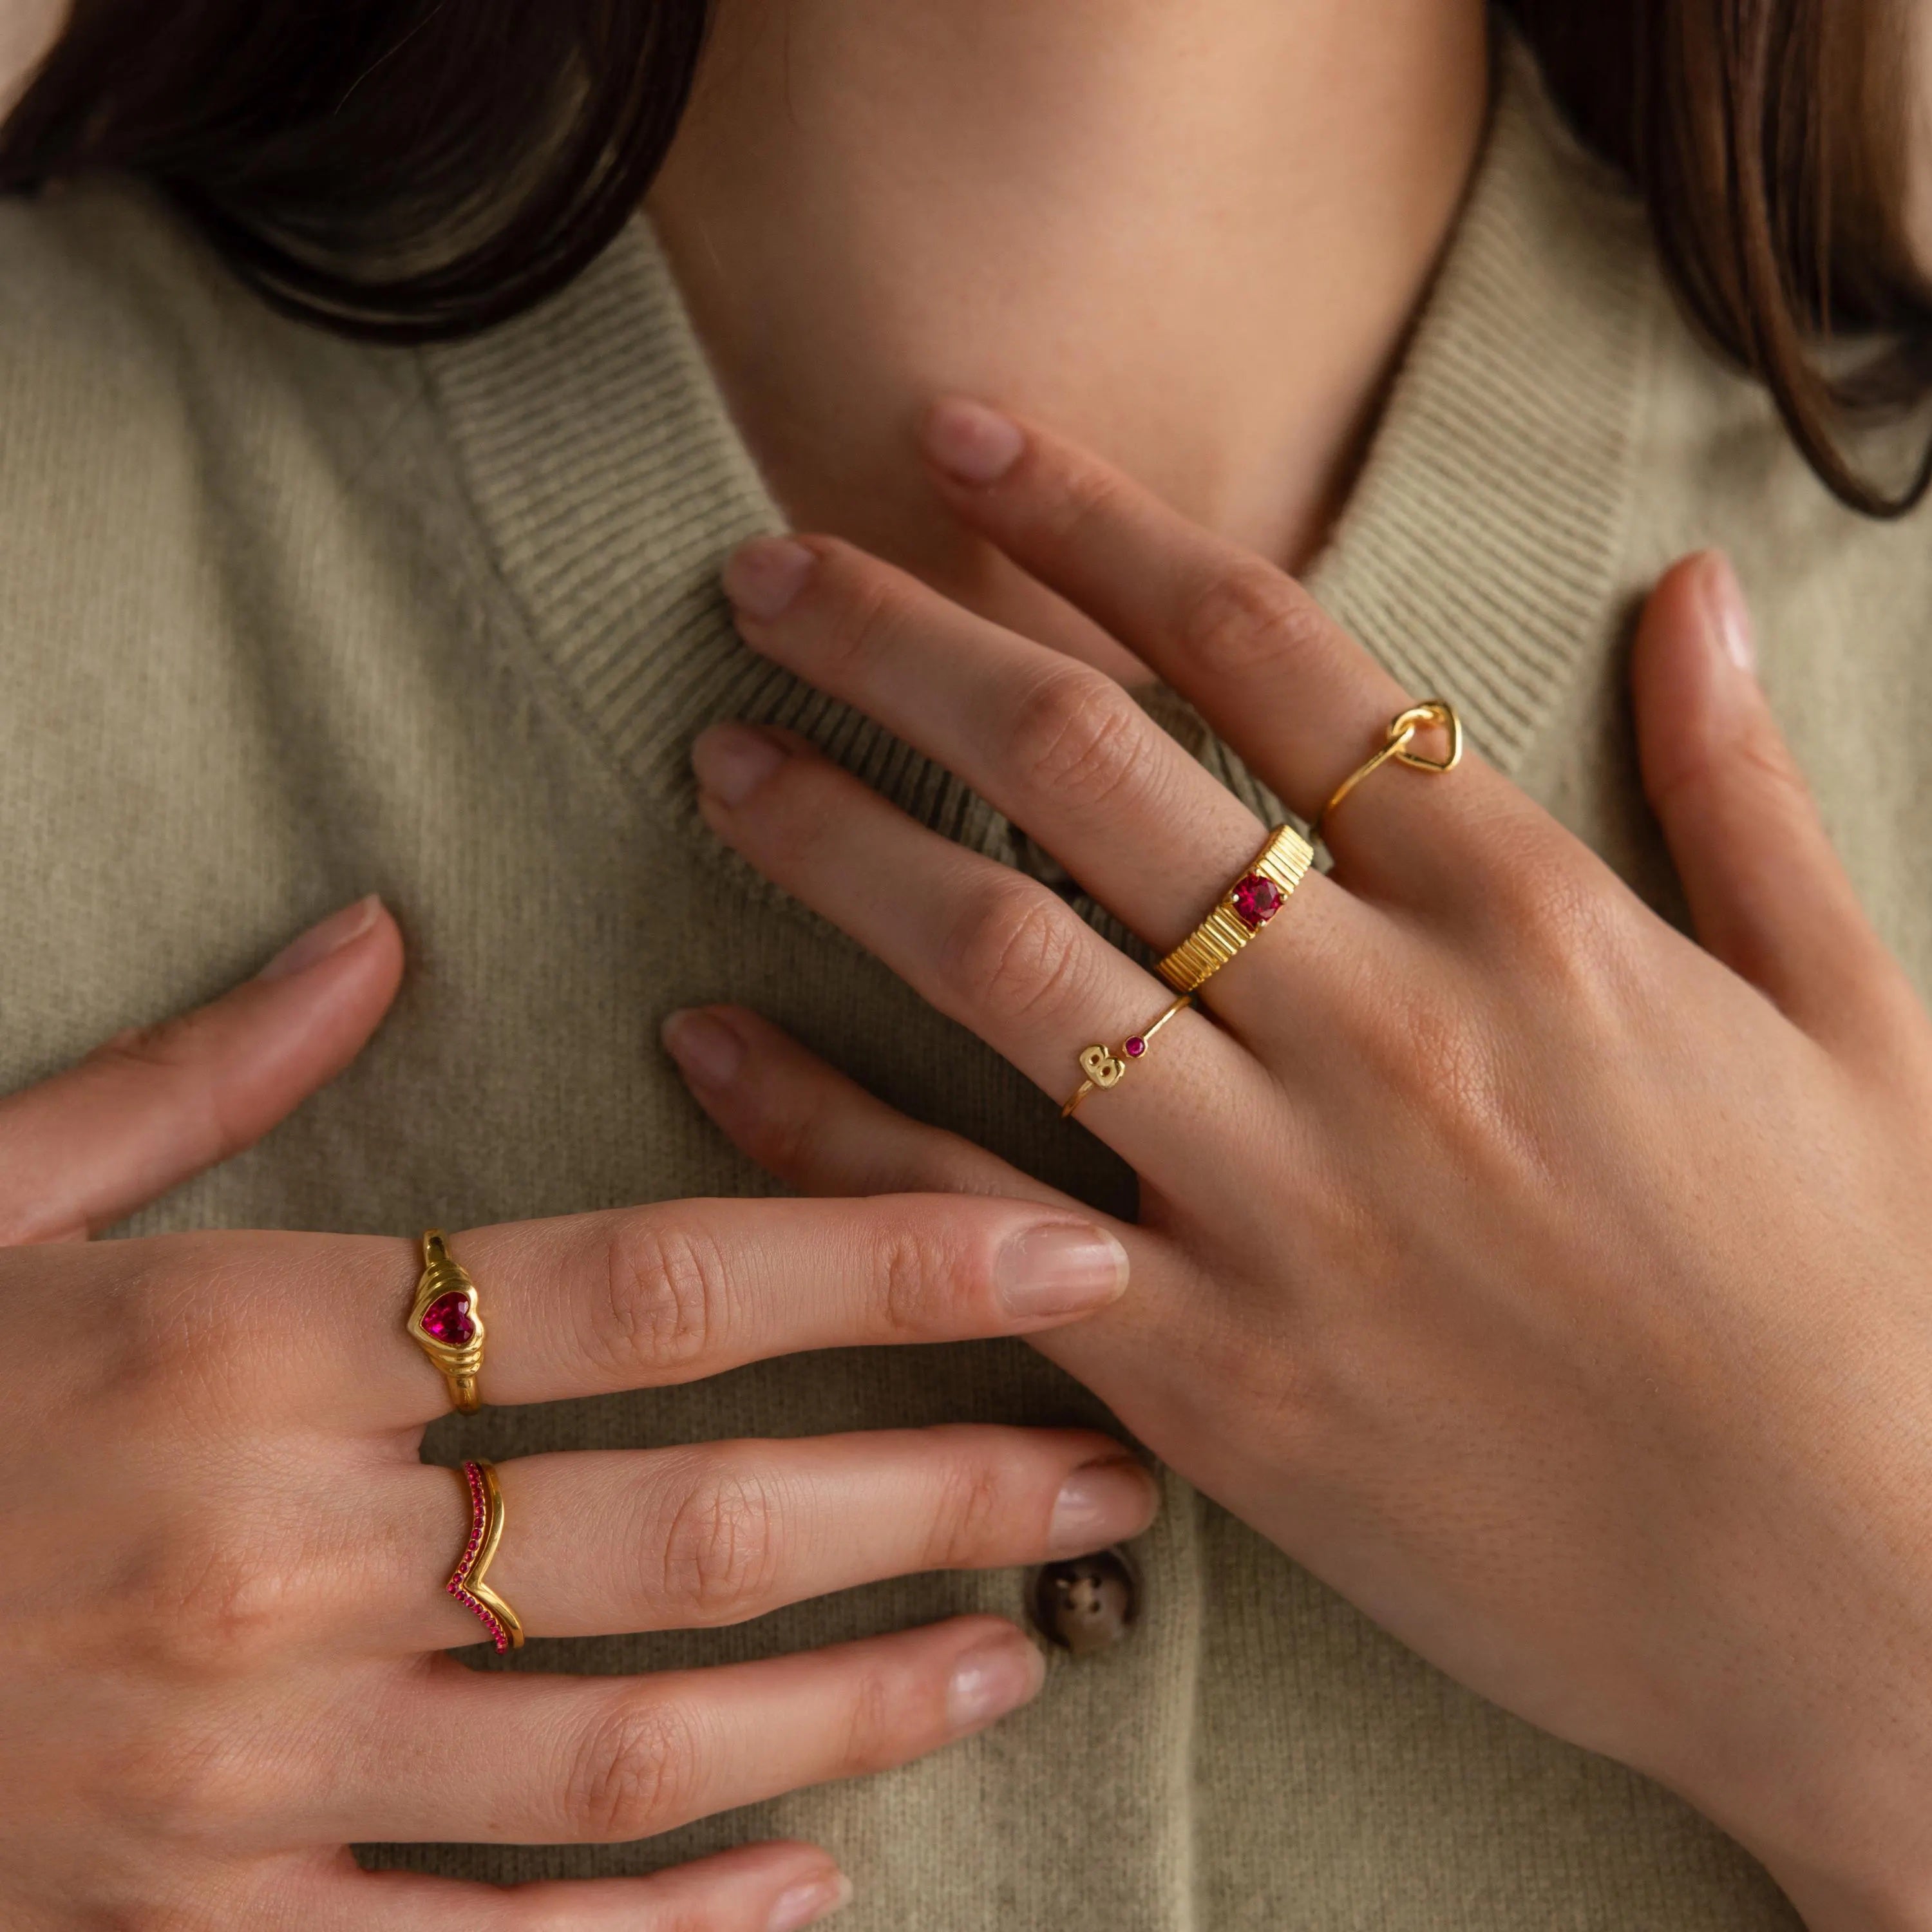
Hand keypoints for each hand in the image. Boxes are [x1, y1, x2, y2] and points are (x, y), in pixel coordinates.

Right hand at [0, 895, 1157, 1929]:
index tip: (1057, 1244)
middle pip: (691, 1525)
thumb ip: (198, 1074)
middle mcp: (277, 1556)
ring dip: (855, 1706)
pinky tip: (816, 1890)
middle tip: (1112, 1473)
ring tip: (1025, 1655)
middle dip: (936, 1495)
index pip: (648, 1285)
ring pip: (628, 1754)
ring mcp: (240, 1775)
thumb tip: (373, 932)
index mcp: (247, 1342)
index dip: (879, 1253)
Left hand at [678, 400, 1931, 1931]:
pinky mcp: (1211, 1373)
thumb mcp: (1856, 1020)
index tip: (958, 438)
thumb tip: (1693, 592)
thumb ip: (1741, 795)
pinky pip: (962, 1223)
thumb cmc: (1872, 1304)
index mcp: (1529, 915)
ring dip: (835, 840)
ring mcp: (1282, 1201)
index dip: (1090, 519)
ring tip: (719, 755)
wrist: (1864, 1602)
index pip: (1264, 648)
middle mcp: (1380, 1024)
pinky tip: (706, 1042)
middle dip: (904, 642)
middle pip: (1085, 767)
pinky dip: (820, 1127)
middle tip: (765, 571)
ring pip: (1000, 959)